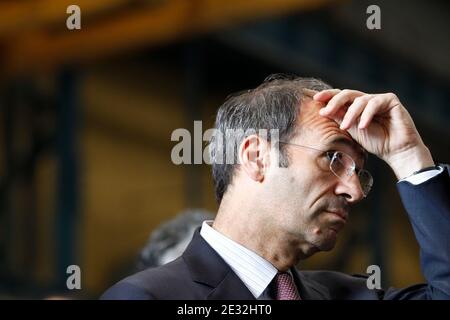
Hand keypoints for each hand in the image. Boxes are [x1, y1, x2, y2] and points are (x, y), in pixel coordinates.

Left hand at [313, 89, 434, 178]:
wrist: (396, 151)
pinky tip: (363, 126)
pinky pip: (374, 103)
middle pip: (347, 94)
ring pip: (359, 100)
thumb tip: (323, 110)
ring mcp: (378, 99)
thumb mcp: (352, 130)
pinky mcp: (390, 100)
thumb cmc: (376, 142)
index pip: (340, 97)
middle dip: (334, 102)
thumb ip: (341, 118)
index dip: (328, 96)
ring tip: (346, 127)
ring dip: (350, 114)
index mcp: (356, 106)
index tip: (315, 99)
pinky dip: (366, 115)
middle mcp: (366, 100)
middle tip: (326, 112)